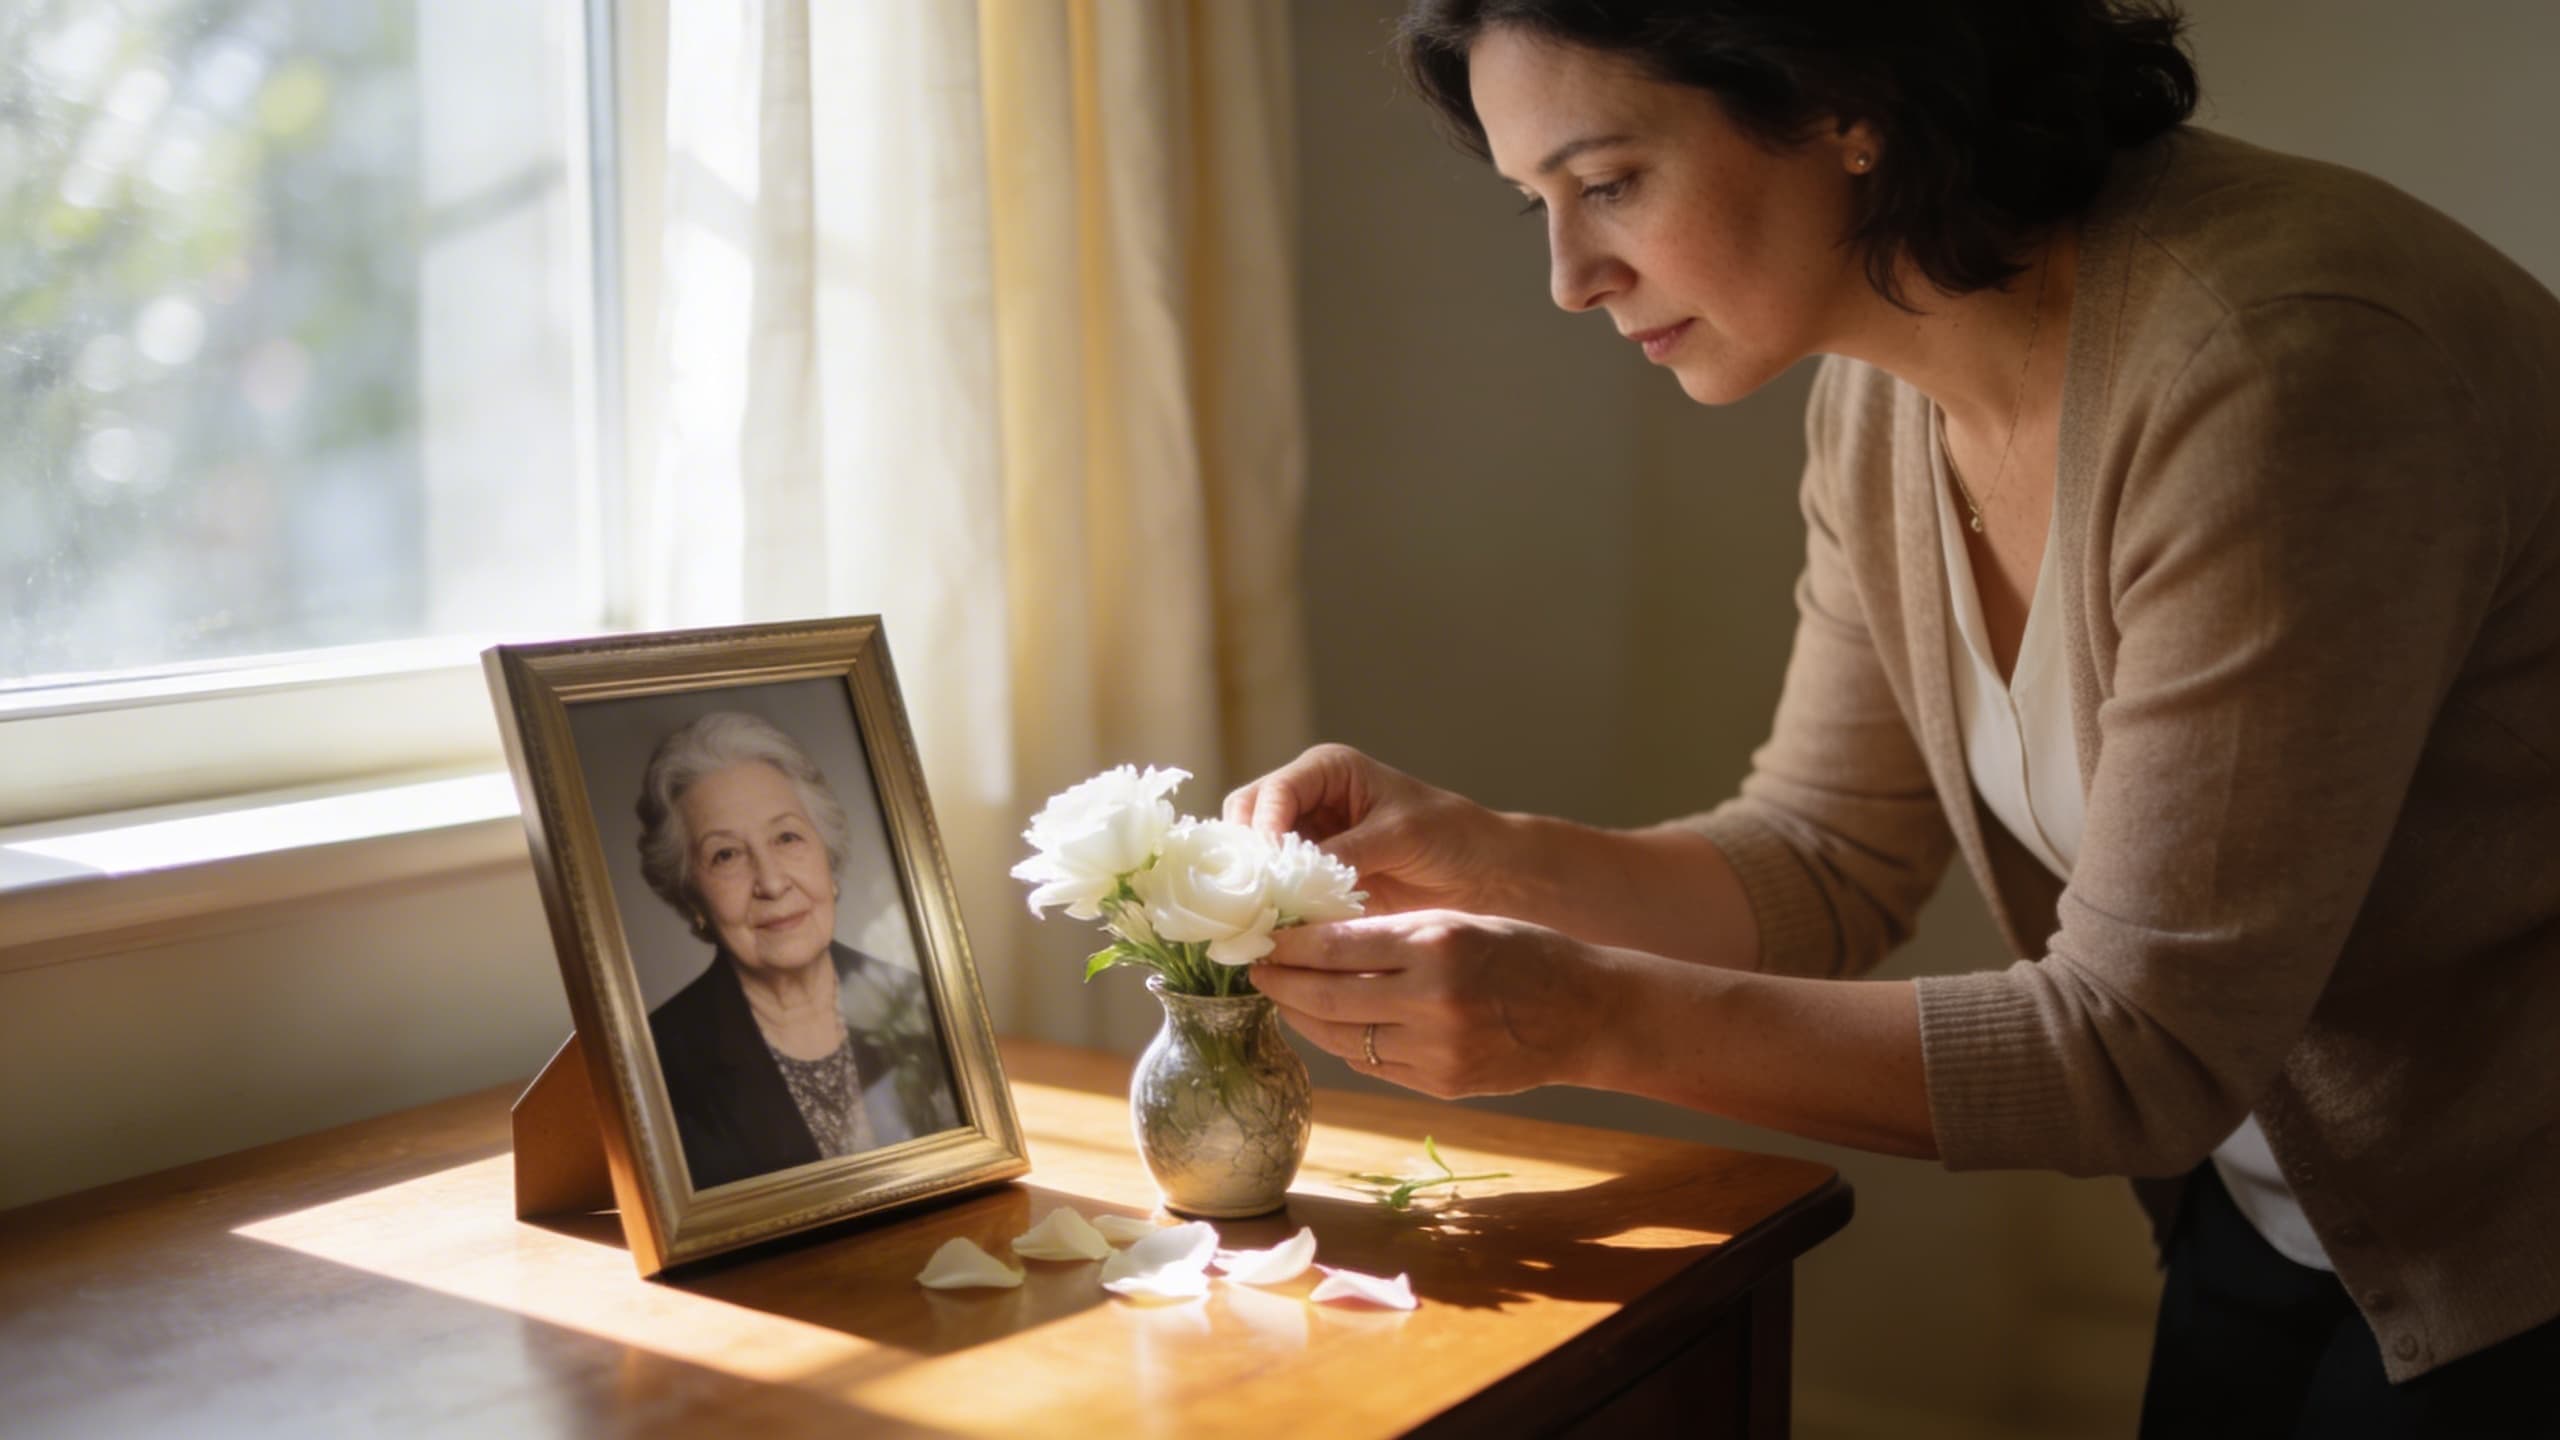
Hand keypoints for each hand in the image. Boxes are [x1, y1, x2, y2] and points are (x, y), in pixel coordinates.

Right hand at [1223, 744, 1514, 915]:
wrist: (1484, 875)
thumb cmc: (1451, 836)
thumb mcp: (1399, 837)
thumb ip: (1345, 853)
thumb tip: (1290, 882)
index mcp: (1326, 770)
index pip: (1273, 792)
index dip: (1262, 828)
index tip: (1268, 865)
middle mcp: (1307, 800)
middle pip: (1247, 819)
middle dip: (1246, 854)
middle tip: (1254, 893)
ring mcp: (1307, 840)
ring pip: (1254, 857)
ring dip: (1255, 884)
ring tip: (1262, 914)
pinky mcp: (1313, 879)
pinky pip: (1277, 889)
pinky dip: (1272, 907)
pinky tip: (1276, 928)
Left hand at [1250, 911, 1603, 1099]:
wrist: (1589, 1013)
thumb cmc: (1525, 952)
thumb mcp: (1461, 922)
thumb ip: (1394, 934)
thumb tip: (1315, 941)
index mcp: (1437, 942)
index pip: (1336, 945)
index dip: (1288, 946)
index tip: (1262, 939)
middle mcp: (1432, 998)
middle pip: (1326, 995)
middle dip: (1281, 983)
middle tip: (1256, 970)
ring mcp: (1436, 1048)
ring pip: (1342, 1035)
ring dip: (1305, 1017)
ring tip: (1286, 998)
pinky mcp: (1440, 1083)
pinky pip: (1371, 1064)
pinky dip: (1344, 1043)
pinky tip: (1330, 1026)